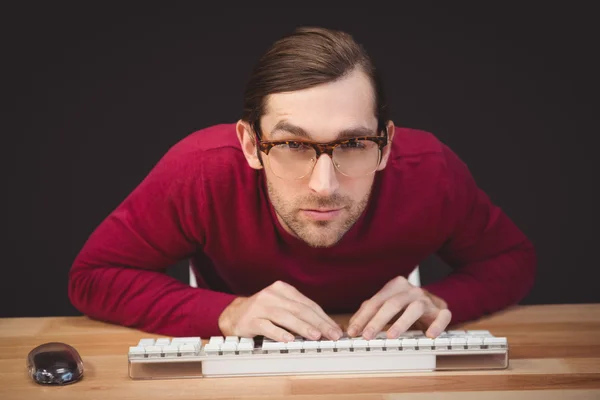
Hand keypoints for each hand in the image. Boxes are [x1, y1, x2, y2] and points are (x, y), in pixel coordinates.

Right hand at [218, 280, 342, 341]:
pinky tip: (289, 340)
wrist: (234, 315)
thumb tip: (325, 326)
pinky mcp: (250, 320)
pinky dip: (279, 333)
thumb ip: (300, 313)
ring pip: (285, 317)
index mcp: (283, 289)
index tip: (335, 329)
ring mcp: (260, 307)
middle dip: (319, 323)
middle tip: (332, 334)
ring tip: (316, 336)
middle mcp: (272, 295)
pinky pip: (267, 327)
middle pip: (300, 309)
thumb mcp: (281, 306)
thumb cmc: (262, 312)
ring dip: (302, 327)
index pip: (308, 304)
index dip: (323, 317)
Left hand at [347, 276, 450, 338]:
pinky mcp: (442, 311)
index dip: (363, 317)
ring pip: (414, 309)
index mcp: (396, 286)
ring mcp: (427, 300)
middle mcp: (411, 291)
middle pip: (392, 304)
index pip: (375, 302)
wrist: (435, 304)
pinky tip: (429, 335)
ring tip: (391, 336)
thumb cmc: (407, 306)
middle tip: (367, 336)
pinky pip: (441, 317)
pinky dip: (436, 326)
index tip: (353, 332)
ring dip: (402, 323)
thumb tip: (351, 326)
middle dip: (377, 321)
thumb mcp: (387, 306)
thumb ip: (369, 313)